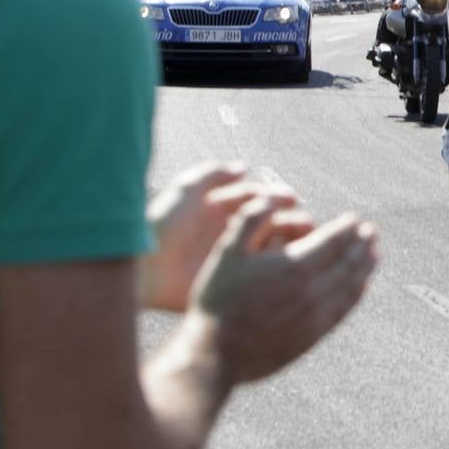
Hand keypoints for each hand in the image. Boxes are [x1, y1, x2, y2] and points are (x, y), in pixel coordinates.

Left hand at [141, 163, 299, 311]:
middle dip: (290, 221)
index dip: (278, 197)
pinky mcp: (232, 282)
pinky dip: (277, 269)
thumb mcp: (185, 191)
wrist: (144, 269)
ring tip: (300, 244)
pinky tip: (285, 266)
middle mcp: (232, 233)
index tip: (293, 199)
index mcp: (222, 211)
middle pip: (272, 223)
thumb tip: (244, 165)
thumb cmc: (161, 227)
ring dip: (290, 244)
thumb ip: (212, 173)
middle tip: (304, 224)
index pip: (260, 200)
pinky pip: (262, 275)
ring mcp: (234, 259)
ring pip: (273, 249)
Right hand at [190, 198, 379, 385]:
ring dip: (366, 266)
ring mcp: (316, 315)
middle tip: (371, 232)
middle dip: (362, 243)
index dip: (347, 228)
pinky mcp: (314, 335)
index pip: (334, 240)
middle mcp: (313, 290)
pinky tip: (361, 287)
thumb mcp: (227, 252)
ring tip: (374, 254)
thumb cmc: (217, 300)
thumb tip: (272, 198)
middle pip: (349, 261)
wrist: (214, 354)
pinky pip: (344, 310)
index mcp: (295, 265)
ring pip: (352, 285)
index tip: (355, 219)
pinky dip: (357, 294)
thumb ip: (251, 219)